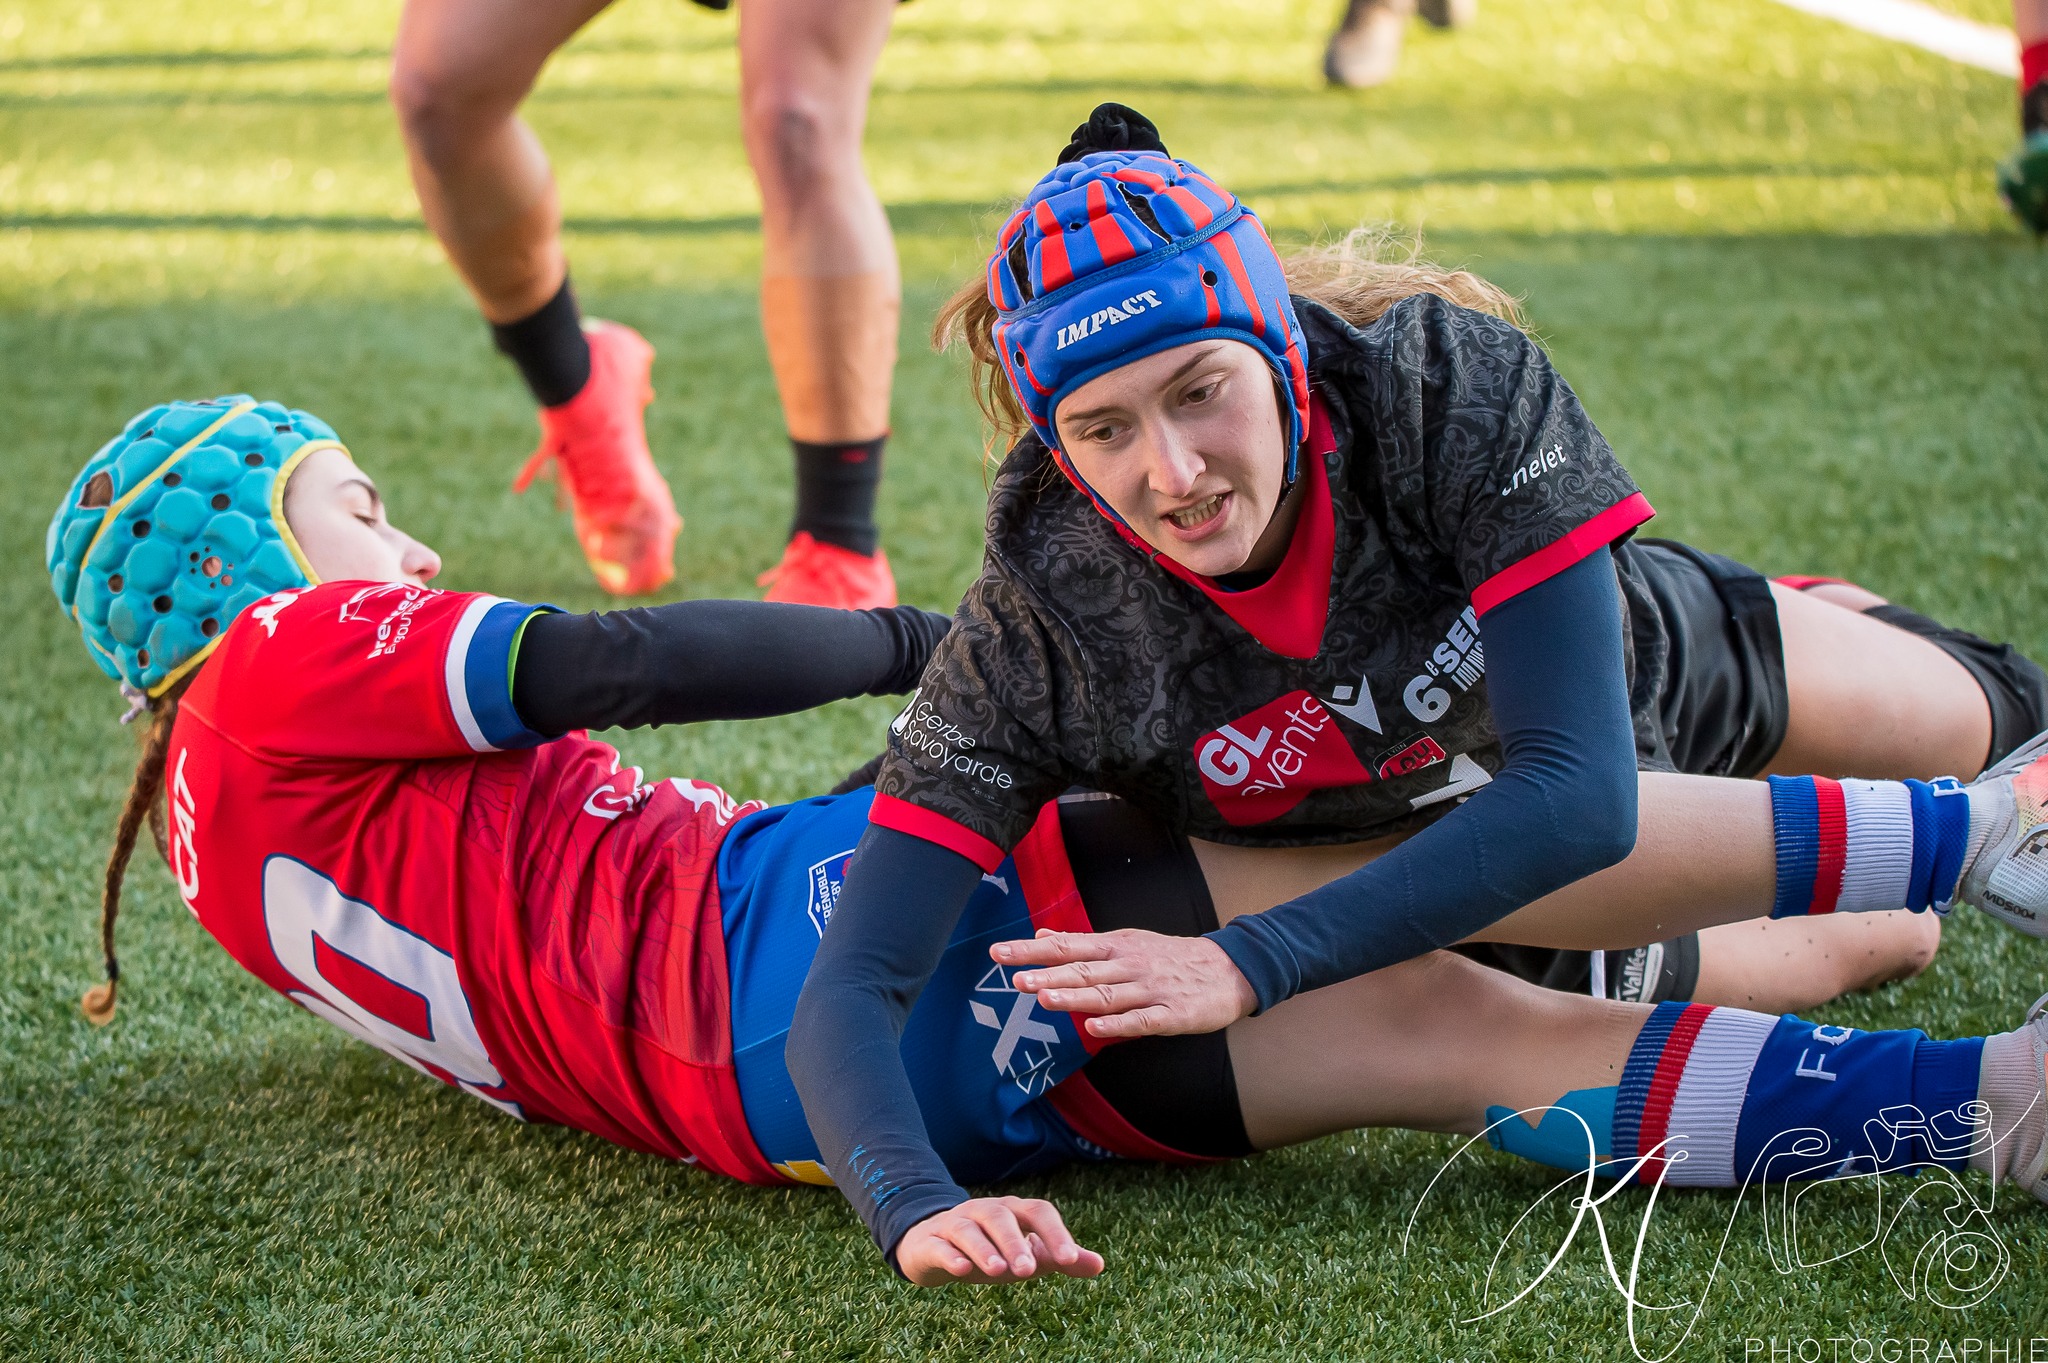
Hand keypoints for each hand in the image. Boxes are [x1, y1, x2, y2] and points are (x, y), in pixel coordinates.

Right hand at [894, 1196, 1105, 1285]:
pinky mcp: (930, 1242)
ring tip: (999, 1273)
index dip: (1055, 1233)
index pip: (1038, 1212)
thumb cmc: (991, 1251)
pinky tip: (961, 1270)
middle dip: (1016, 1243)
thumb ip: (1060, 1259)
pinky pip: (939, 1245)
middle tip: (1029, 1271)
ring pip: (969, 1230)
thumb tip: (1099, 1265)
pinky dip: (950, 1255)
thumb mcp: (1026, 1256)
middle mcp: (984, 1212)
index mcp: (1013, 1212)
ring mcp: (954, 1224)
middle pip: (1001, 1218)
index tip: (1070, 1260)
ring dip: (984, 1249)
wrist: (934, 1248)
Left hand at [994, 928, 1257, 1037]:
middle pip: (1083, 970)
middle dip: (1048, 974)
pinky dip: (1117, 1025)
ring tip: (1045, 999)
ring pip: (1108, 995)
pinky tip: (1094, 1030)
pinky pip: (1141, 1021)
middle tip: (1015, 979)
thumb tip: (1042, 935)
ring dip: (1076, 997)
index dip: (1032, 950)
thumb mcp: (1125, 942)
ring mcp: (1150, 990)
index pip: (1067, 946)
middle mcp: (1129, 965)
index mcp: (1116, 946)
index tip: (999, 952)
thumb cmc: (1169, 957)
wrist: (1229, 969)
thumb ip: (1082, 943)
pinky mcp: (1171, 1015)